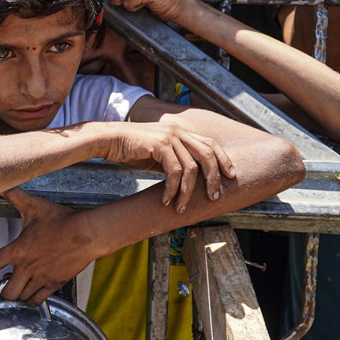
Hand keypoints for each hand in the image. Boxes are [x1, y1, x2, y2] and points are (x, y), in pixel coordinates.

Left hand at [0, 188, 96, 305]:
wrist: (87, 234)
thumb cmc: (60, 219)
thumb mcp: (34, 205)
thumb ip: (14, 195)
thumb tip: (1, 183)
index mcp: (18, 250)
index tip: (0, 259)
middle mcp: (27, 268)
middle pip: (7, 292)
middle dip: (5, 288)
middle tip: (10, 279)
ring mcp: (41, 278)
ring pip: (22, 297)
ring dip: (19, 292)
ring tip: (23, 283)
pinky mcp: (54, 284)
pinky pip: (38, 300)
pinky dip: (33, 298)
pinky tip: (34, 290)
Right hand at [101, 121, 234, 211]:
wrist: (109, 140)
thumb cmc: (130, 149)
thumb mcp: (157, 154)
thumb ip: (174, 160)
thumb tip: (187, 178)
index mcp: (181, 132)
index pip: (211, 144)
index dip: (223, 160)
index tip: (231, 176)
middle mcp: (178, 132)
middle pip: (208, 154)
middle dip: (214, 178)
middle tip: (215, 196)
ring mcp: (170, 137)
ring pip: (191, 168)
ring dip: (188, 191)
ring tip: (182, 207)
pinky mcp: (159, 145)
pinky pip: (173, 171)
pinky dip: (172, 189)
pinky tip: (165, 200)